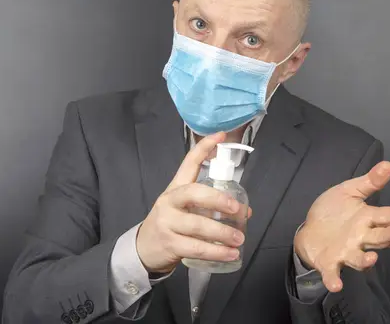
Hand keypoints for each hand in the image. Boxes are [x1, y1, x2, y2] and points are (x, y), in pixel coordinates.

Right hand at [136, 132, 251, 272]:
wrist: (143, 248)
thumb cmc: (171, 223)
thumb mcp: (186, 209)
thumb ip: (211, 207)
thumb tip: (245, 211)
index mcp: (176, 188)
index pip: (188, 163)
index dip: (204, 148)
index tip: (220, 135)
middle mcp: (170, 201)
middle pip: (193, 193)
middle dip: (217, 199)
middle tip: (237, 209)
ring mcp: (167, 222)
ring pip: (197, 225)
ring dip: (222, 233)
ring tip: (239, 239)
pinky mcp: (170, 243)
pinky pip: (196, 248)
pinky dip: (216, 252)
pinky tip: (231, 255)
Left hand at [294, 161, 389, 291]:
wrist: (310, 230)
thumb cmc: (333, 212)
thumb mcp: (349, 191)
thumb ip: (369, 182)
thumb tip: (388, 164)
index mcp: (366, 219)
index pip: (386, 216)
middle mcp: (360, 238)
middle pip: (378, 238)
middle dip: (388, 235)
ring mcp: (346, 252)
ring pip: (360, 258)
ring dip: (366, 260)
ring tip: (372, 257)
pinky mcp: (329, 263)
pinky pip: (333, 273)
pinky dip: (334, 279)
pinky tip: (336, 284)